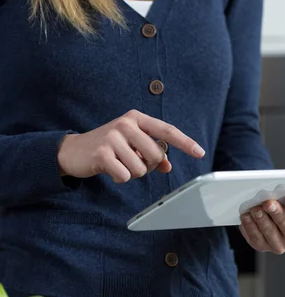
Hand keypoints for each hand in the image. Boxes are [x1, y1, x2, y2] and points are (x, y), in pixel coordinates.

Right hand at [57, 110, 204, 182]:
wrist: (74, 151)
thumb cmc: (109, 147)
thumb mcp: (132, 145)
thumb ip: (151, 152)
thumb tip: (168, 166)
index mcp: (136, 118)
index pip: (167, 130)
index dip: (185, 142)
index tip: (200, 152)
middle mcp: (126, 124)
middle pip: (156, 155)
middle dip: (149, 165)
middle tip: (134, 161)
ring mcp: (113, 138)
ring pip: (141, 168)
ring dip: (132, 173)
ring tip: (119, 164)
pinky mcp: (102, 154)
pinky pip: (125, 176)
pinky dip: (120, 178)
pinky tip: (109, 169)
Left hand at [240, 196, 284, 253]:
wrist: (270, 214)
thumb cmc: (283, 204)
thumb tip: (279, 190)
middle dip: (277, 213)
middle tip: (268, 203)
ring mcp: (280, 245)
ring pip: (270, 233)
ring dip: (262, 219)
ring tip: (255, 208)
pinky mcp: (264, 247)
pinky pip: (256, 238)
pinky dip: (250, 226)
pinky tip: (246, 216)